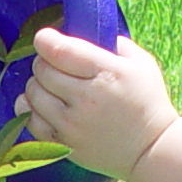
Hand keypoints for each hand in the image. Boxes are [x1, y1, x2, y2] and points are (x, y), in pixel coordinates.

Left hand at [20, 27, 179, 180]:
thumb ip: (113, 42)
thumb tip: (82, 31)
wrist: (151, 149)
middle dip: (44, 62)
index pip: (59, 50)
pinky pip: (30, 121)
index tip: (46, 38)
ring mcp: (72, 124)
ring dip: (37, 85)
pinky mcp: (63, 144)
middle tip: (56, 65)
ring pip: (32, 93)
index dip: (45, 39)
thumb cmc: (147, 100)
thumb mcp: (141, 63)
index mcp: (106, 73)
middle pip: (42, 70)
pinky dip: (31, 110)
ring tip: (52, 87)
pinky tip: (45, 106)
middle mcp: (86, 99)